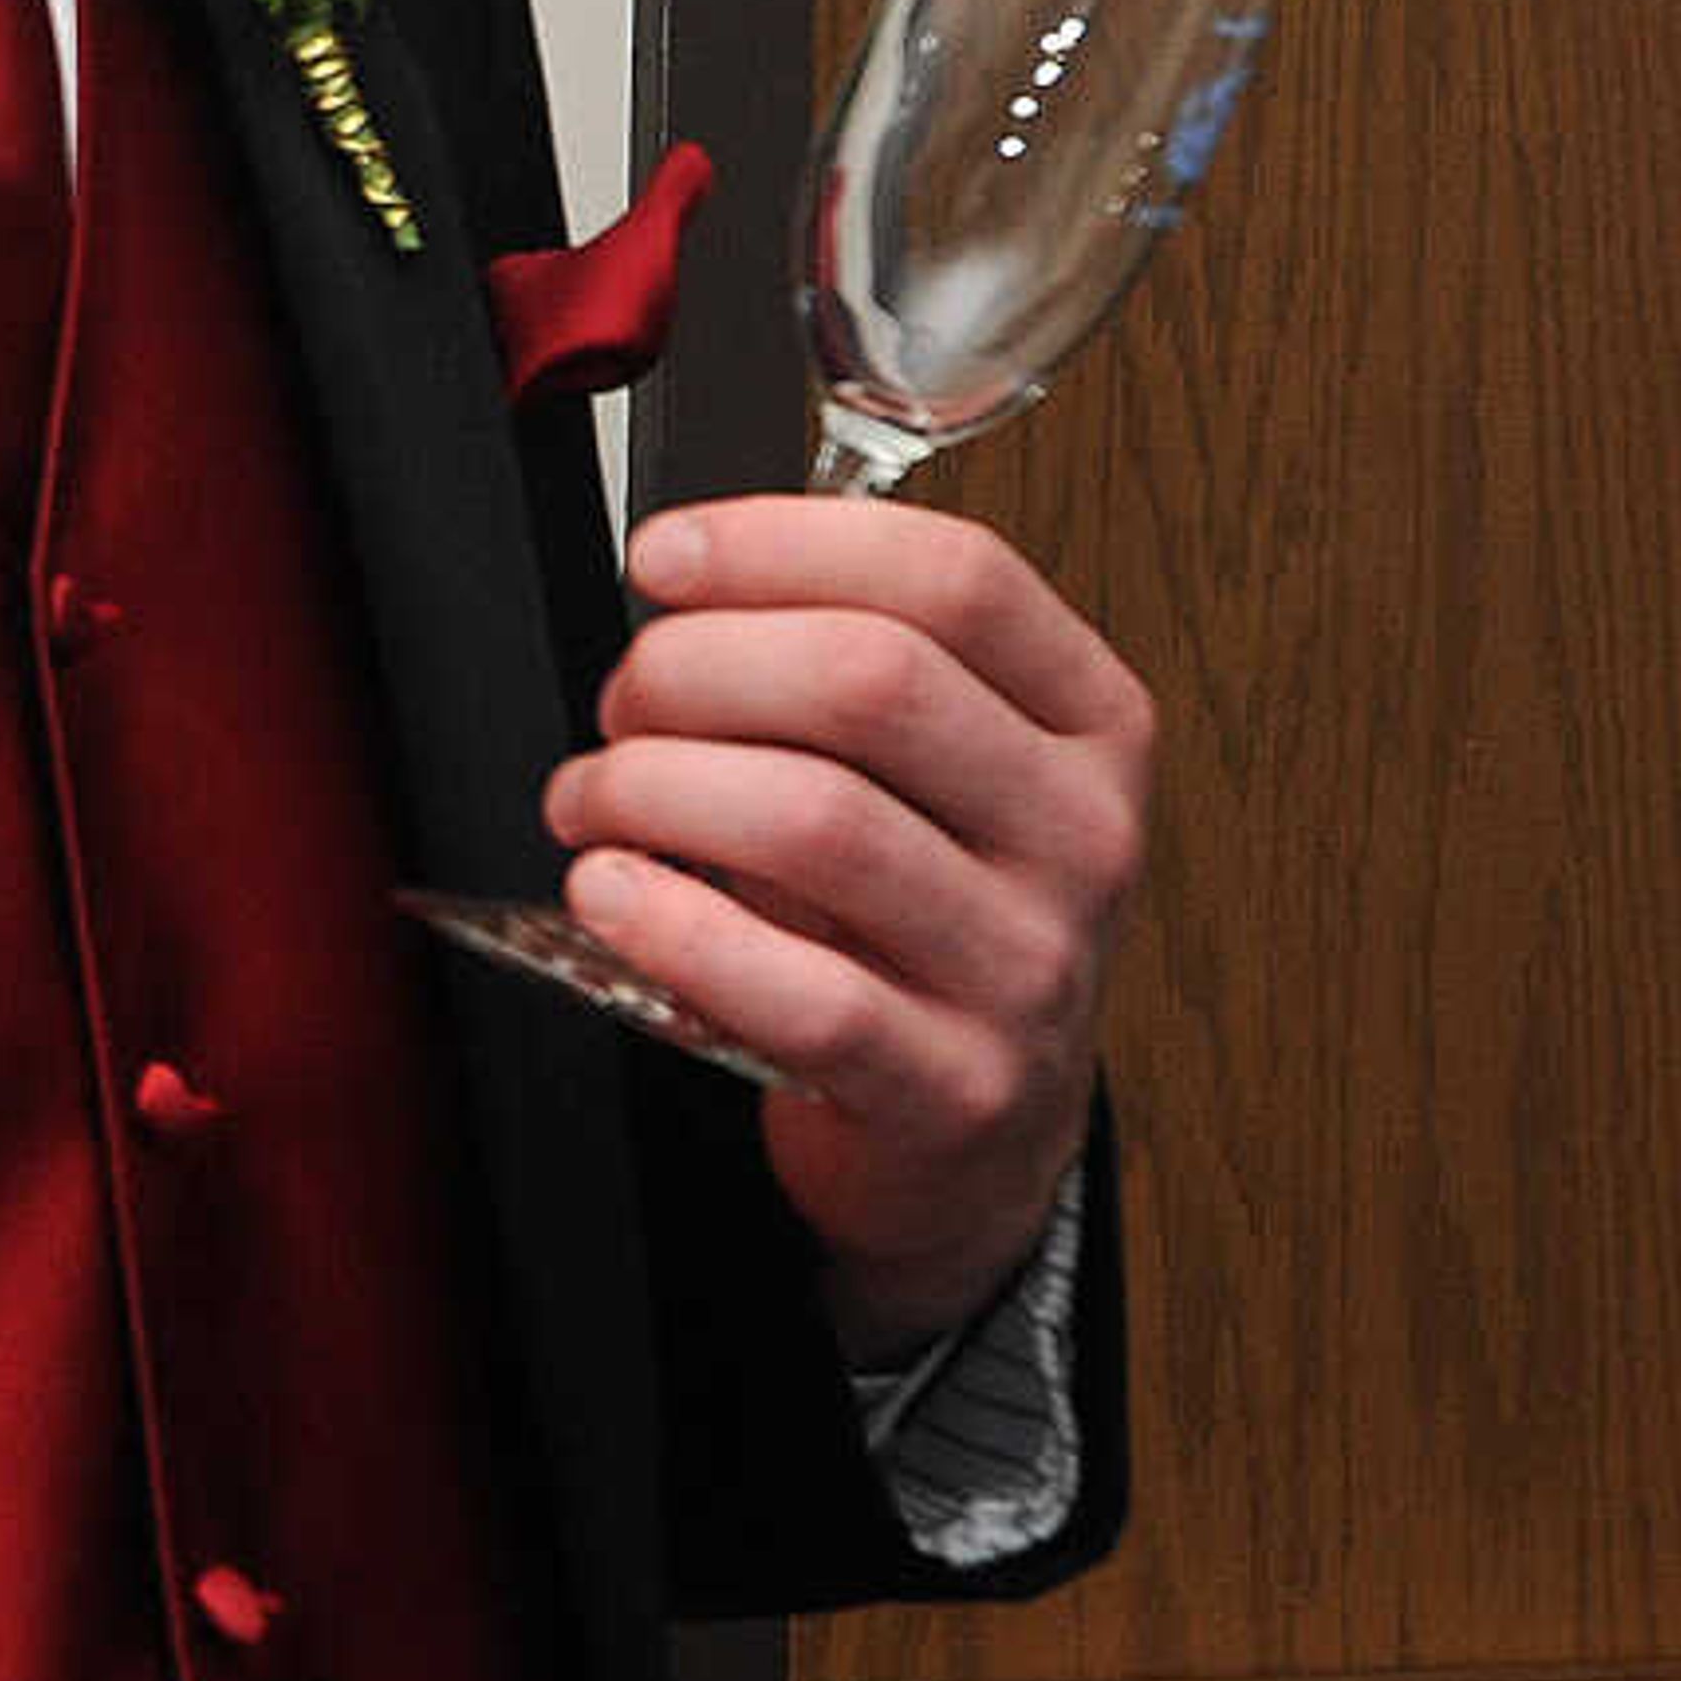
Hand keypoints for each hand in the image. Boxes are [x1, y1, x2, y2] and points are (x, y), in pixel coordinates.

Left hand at [541, 494, 1152, 1353]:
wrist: (974, 1136)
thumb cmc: (918, 916)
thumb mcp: (933, 770)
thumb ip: (846, 655)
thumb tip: (686, 568)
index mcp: (1090, 723)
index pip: (955, 578)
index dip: (781, 545)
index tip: (663, 556)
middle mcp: (1082, 837)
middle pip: (871, 681)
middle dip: (693, 668)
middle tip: (620, 702)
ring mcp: (1030, 969)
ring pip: (817, 821)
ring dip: (653, 788)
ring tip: (590, 800)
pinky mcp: (953, 1088)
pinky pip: (800, 991)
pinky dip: (672, 927)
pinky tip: (609, 893)